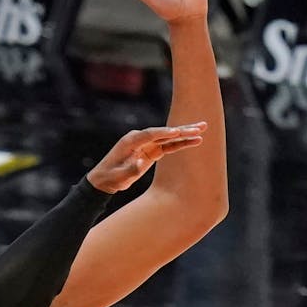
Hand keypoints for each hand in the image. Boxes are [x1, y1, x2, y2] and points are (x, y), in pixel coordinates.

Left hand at [86, 124, 207, 192]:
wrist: (103, 180)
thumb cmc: (109, 177)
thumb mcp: (118, 176)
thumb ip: (131, 169)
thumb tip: (141, 163)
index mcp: (130, 141)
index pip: (150, 134)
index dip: (164, 133)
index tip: (177, 132)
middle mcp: (140, 139)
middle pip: (163, 132)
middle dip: (181, 130)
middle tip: (199, 126)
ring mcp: (146, 144)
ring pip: (169, 138)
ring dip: (185, 134)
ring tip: (202, 130)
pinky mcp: (151, 151)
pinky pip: (168, 146)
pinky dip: (180, 143)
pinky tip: (194, 140)